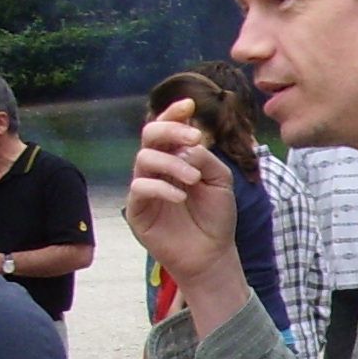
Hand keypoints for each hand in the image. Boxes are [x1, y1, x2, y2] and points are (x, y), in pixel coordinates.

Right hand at [124, 103, 252, 327]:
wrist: (212, 253)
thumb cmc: (216, 217)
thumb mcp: (220, 181)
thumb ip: (206, 158)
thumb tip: (188, 145)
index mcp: (176, 158)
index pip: (166, 128)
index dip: (173, 113)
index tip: (188, 105)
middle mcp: (157, 169)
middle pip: (149, 135)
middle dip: (170, 129)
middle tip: (193, 138)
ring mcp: (144, 188)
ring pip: (143, 158)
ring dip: (172, 162)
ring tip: (194, 178)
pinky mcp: (137, 210)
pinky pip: (140, 188)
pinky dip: (161, 187)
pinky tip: (181, 196)